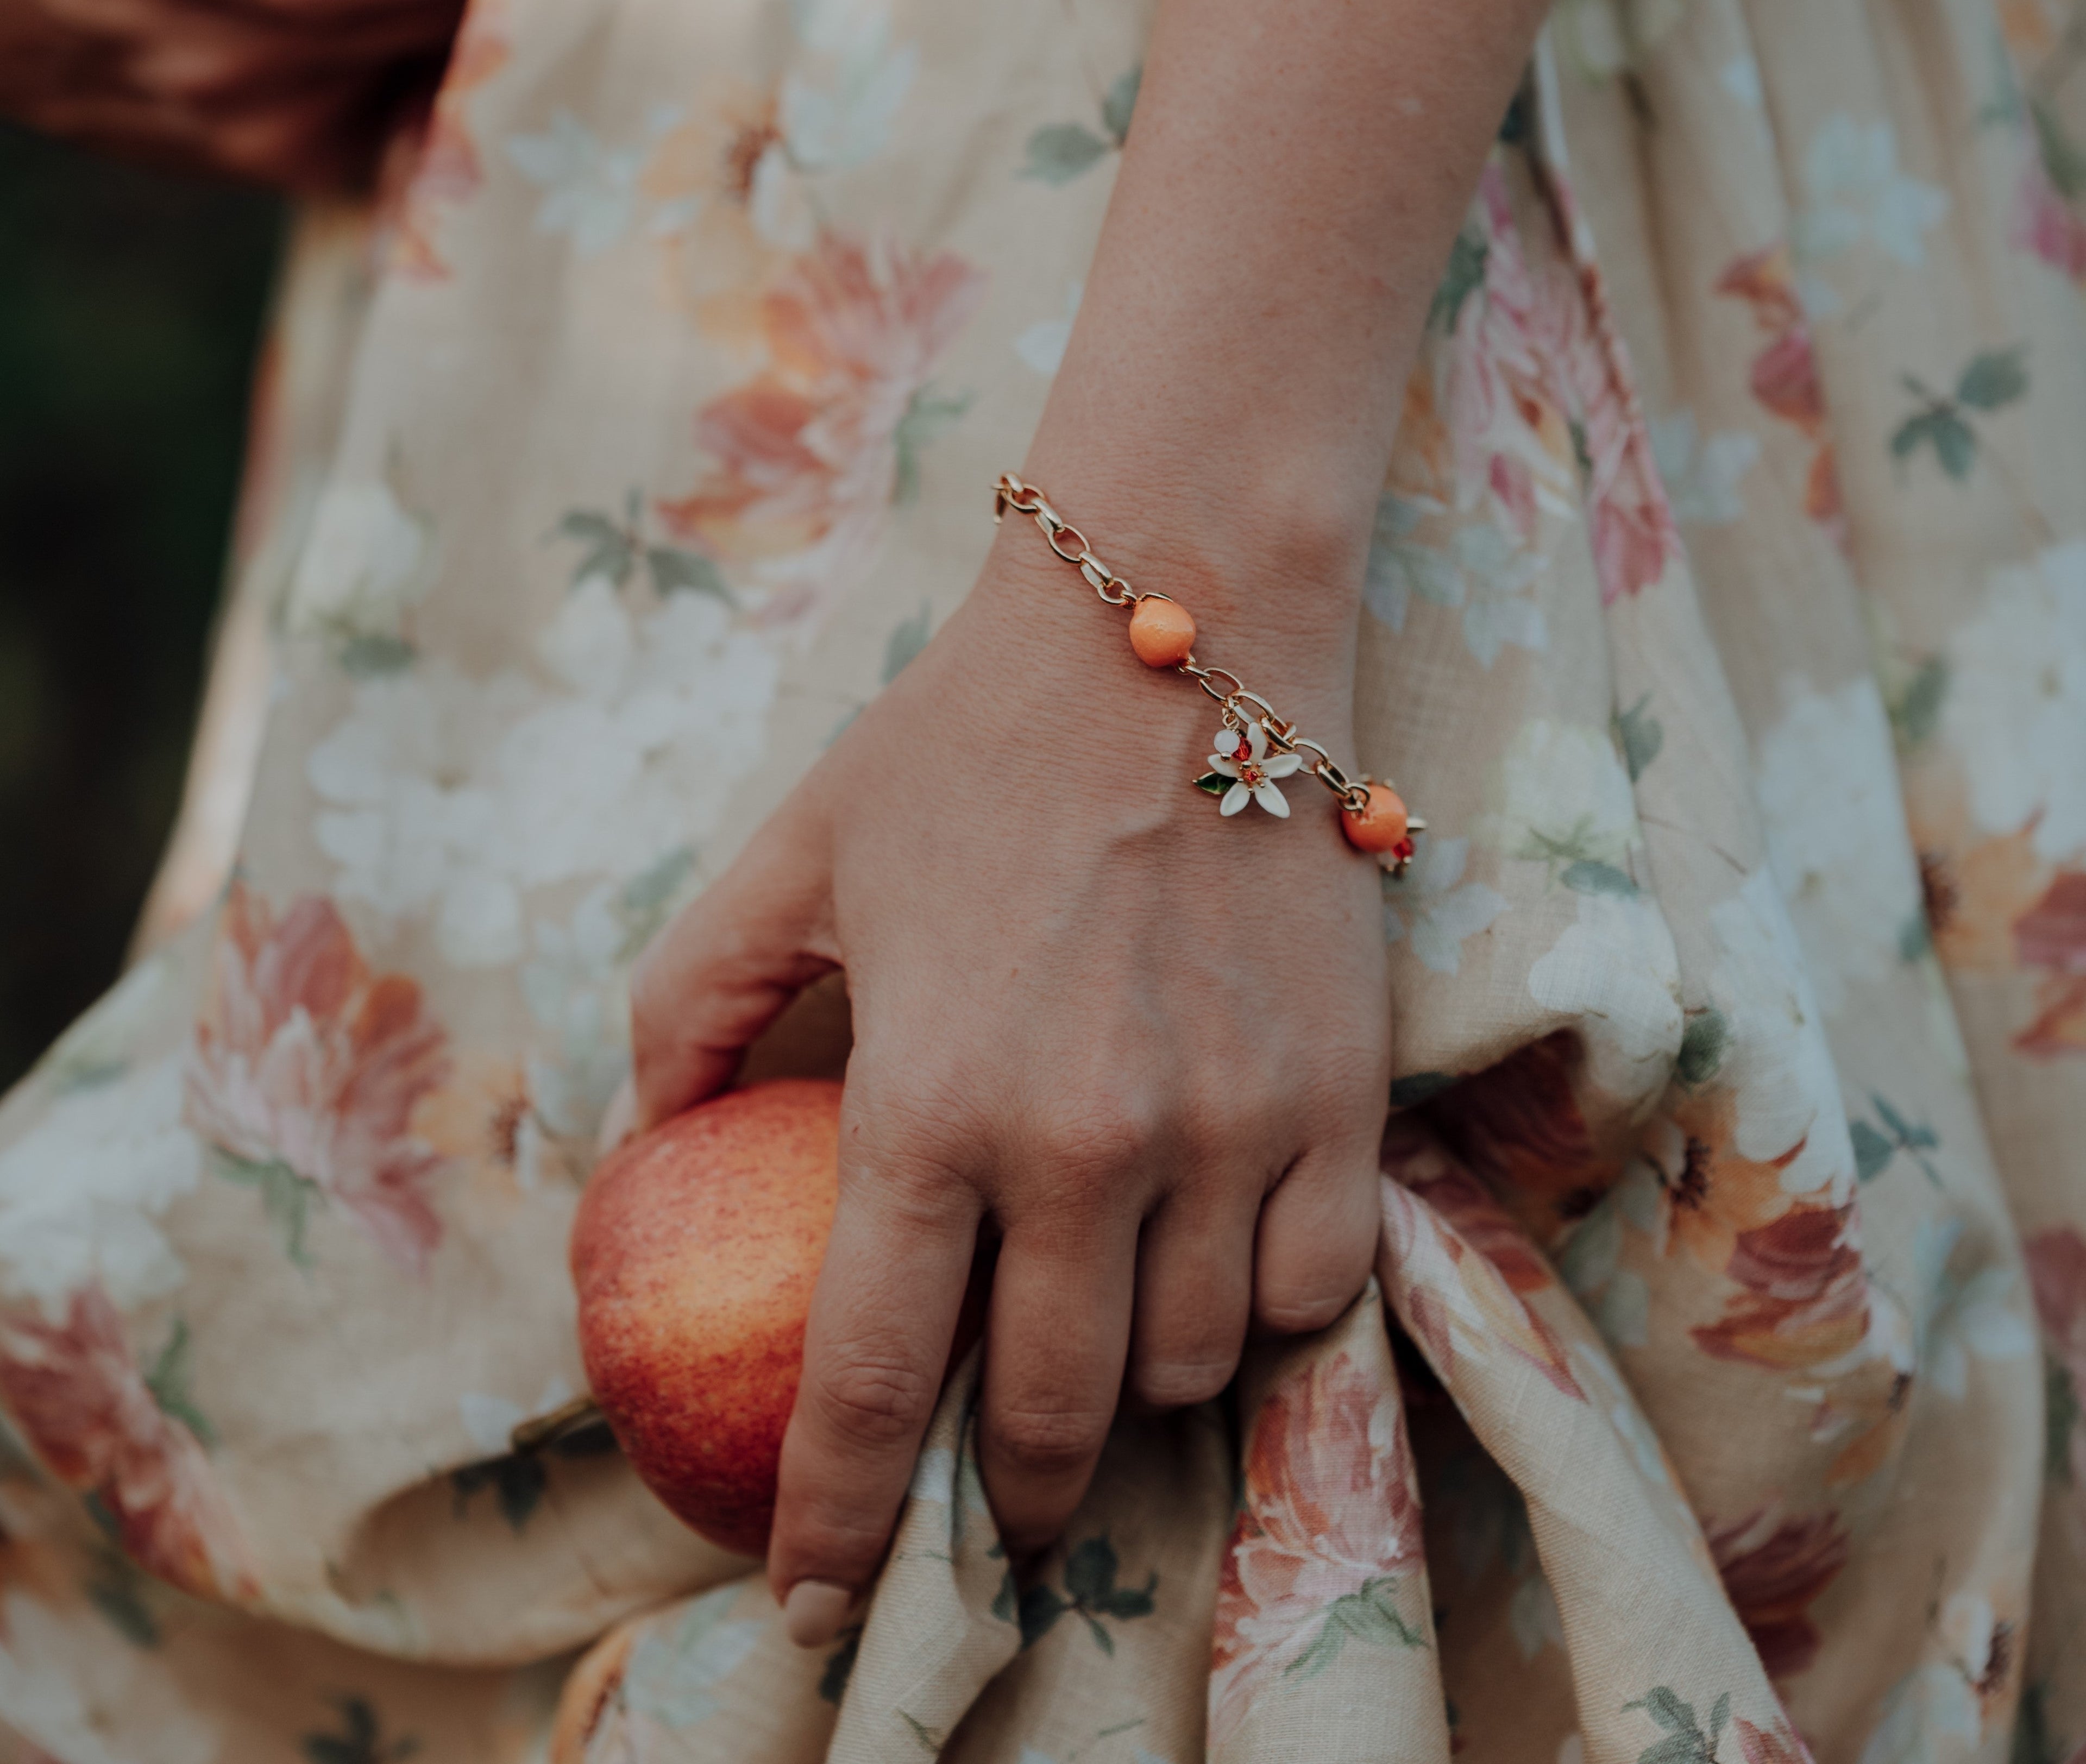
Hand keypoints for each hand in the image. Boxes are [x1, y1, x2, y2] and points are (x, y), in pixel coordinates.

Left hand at [630, 522, 1392, 1640]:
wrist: (1177, 634)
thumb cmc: (968, 746)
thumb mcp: (795, 860)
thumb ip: (691, 1001)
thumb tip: (644, 1132)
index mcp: (932, 1105)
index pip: (866, 1383)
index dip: (830, 1522)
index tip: (812, 1603)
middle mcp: (1087, 1150)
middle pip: (1043, 1417)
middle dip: (999, 1503)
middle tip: (979, 1505)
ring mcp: (1230, 1134)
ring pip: (1183, 1369)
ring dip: (1126, 1390)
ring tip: (1093, 1347)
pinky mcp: (1336, 1101)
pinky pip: (1307, 1295)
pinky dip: (1252, 1317)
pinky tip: (1210, 1270)